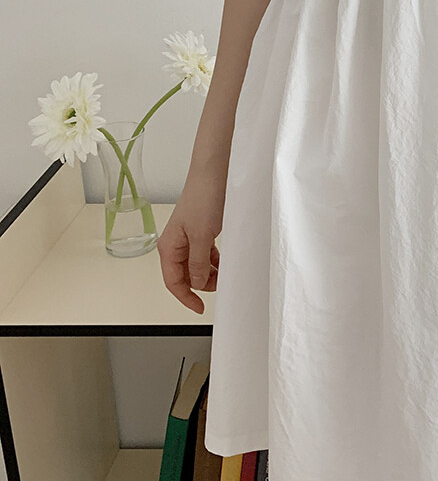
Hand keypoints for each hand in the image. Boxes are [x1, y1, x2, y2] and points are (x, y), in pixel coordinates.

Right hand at [157, 171, 224, 313]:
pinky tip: (224, 260)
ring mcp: (188, 237)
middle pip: (185, 275)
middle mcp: (176, 243)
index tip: (200, 308)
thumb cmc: (204, 196)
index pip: (173, 282)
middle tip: (220, 284)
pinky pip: (205, 254)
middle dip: (202, 284)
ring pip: (197, 265)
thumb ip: (198, 263)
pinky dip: (215, 260)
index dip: (186, 297)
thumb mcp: (201, 236)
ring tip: (225, 272)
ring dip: (210, 272)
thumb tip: (197, 283)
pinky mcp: (201, 230)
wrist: (215, 172)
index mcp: (168, 246)